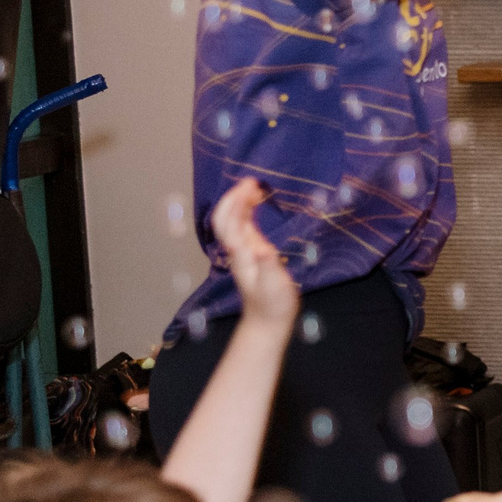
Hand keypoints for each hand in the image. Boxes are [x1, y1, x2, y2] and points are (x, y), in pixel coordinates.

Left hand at [211, 177, 297, 329]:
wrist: (267, 321)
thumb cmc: (273, 304)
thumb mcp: (275, 285)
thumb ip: (269, 266)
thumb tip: (263, 247)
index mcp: (242, 253)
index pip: (230, 221)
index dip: (236, 200)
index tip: (252, 184)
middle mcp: (238, 249)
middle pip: (226, 217)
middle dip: (234, 196)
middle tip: (253, 181)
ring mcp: (242, 251)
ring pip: (233, 220)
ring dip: (239, 202)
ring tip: (256, 188)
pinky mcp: (250, 254)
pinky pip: (242, 226)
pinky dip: (246, 212)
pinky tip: (256, 206)